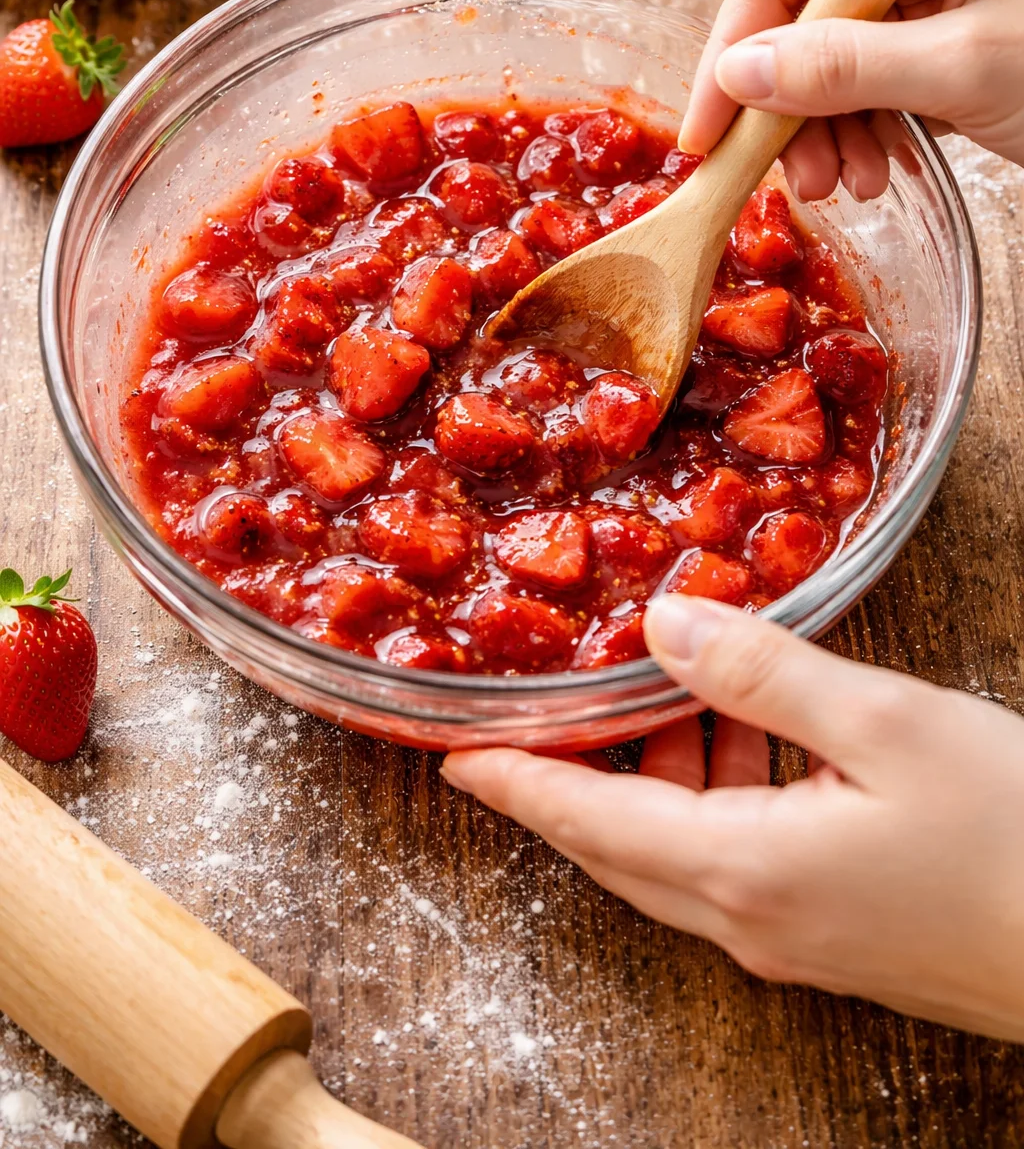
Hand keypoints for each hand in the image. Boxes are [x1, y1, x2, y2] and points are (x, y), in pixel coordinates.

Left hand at [442, 596, 1023, 1040]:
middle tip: (541, 708)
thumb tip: (664, 626)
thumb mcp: (889, 726)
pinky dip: (717, 795)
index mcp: (741, 870)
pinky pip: (735, 862)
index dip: (515, 782)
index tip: (452, 755)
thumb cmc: (1016, 837)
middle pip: (618, 844)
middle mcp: (749, 921)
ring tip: (665, 691)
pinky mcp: (834, 937)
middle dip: (571, 776)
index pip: (586, 822)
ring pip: (679, 852)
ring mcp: (793, 940)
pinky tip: (754, 737)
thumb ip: (765, 673)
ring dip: (657, 776)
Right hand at [681, 0, 1023, 198]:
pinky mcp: (948, 37)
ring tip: (846, 187)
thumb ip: (844, 68)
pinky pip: (874, 79)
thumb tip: (739, 75)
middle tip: (792, 178)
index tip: (708, 129)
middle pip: (804, 14)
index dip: (733, 45)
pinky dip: (863, 130)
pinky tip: (878, 173)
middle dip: (788, 104)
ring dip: (825, 129)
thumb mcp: (963, 69)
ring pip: (834, 56)